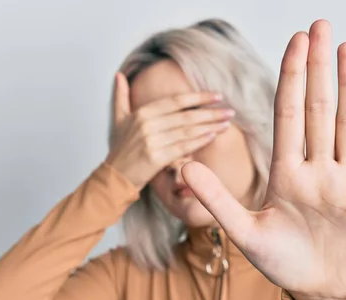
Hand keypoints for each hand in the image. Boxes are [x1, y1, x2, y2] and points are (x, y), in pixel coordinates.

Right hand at [106, 72, 234, 189]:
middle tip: (230, 111)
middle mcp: (147, 124)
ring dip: (210, 126)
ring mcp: (152, 141)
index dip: (198, 98)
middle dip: (210, 113)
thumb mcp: (118, 120)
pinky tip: (213, 136)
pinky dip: (199, 141)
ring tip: (226, 123)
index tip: (217, 96)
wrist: (115, 177)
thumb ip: (121, 96)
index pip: (176, 101)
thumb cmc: (121, 149)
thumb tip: (119, 76)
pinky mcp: (156, 157)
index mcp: (142, 113)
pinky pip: (183, 147)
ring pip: (187, 131)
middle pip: (186, 116)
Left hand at [182, 20, 345, 299]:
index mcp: (286, 174)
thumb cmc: (283, 263)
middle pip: (317, 109)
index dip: (289, 78)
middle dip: (317, 68)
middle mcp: (317, 168)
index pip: (287, 115)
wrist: (319, 288)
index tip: (293, 43)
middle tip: (318, 27)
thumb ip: (217, 200)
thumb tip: (183, 167)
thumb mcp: (246, 233)